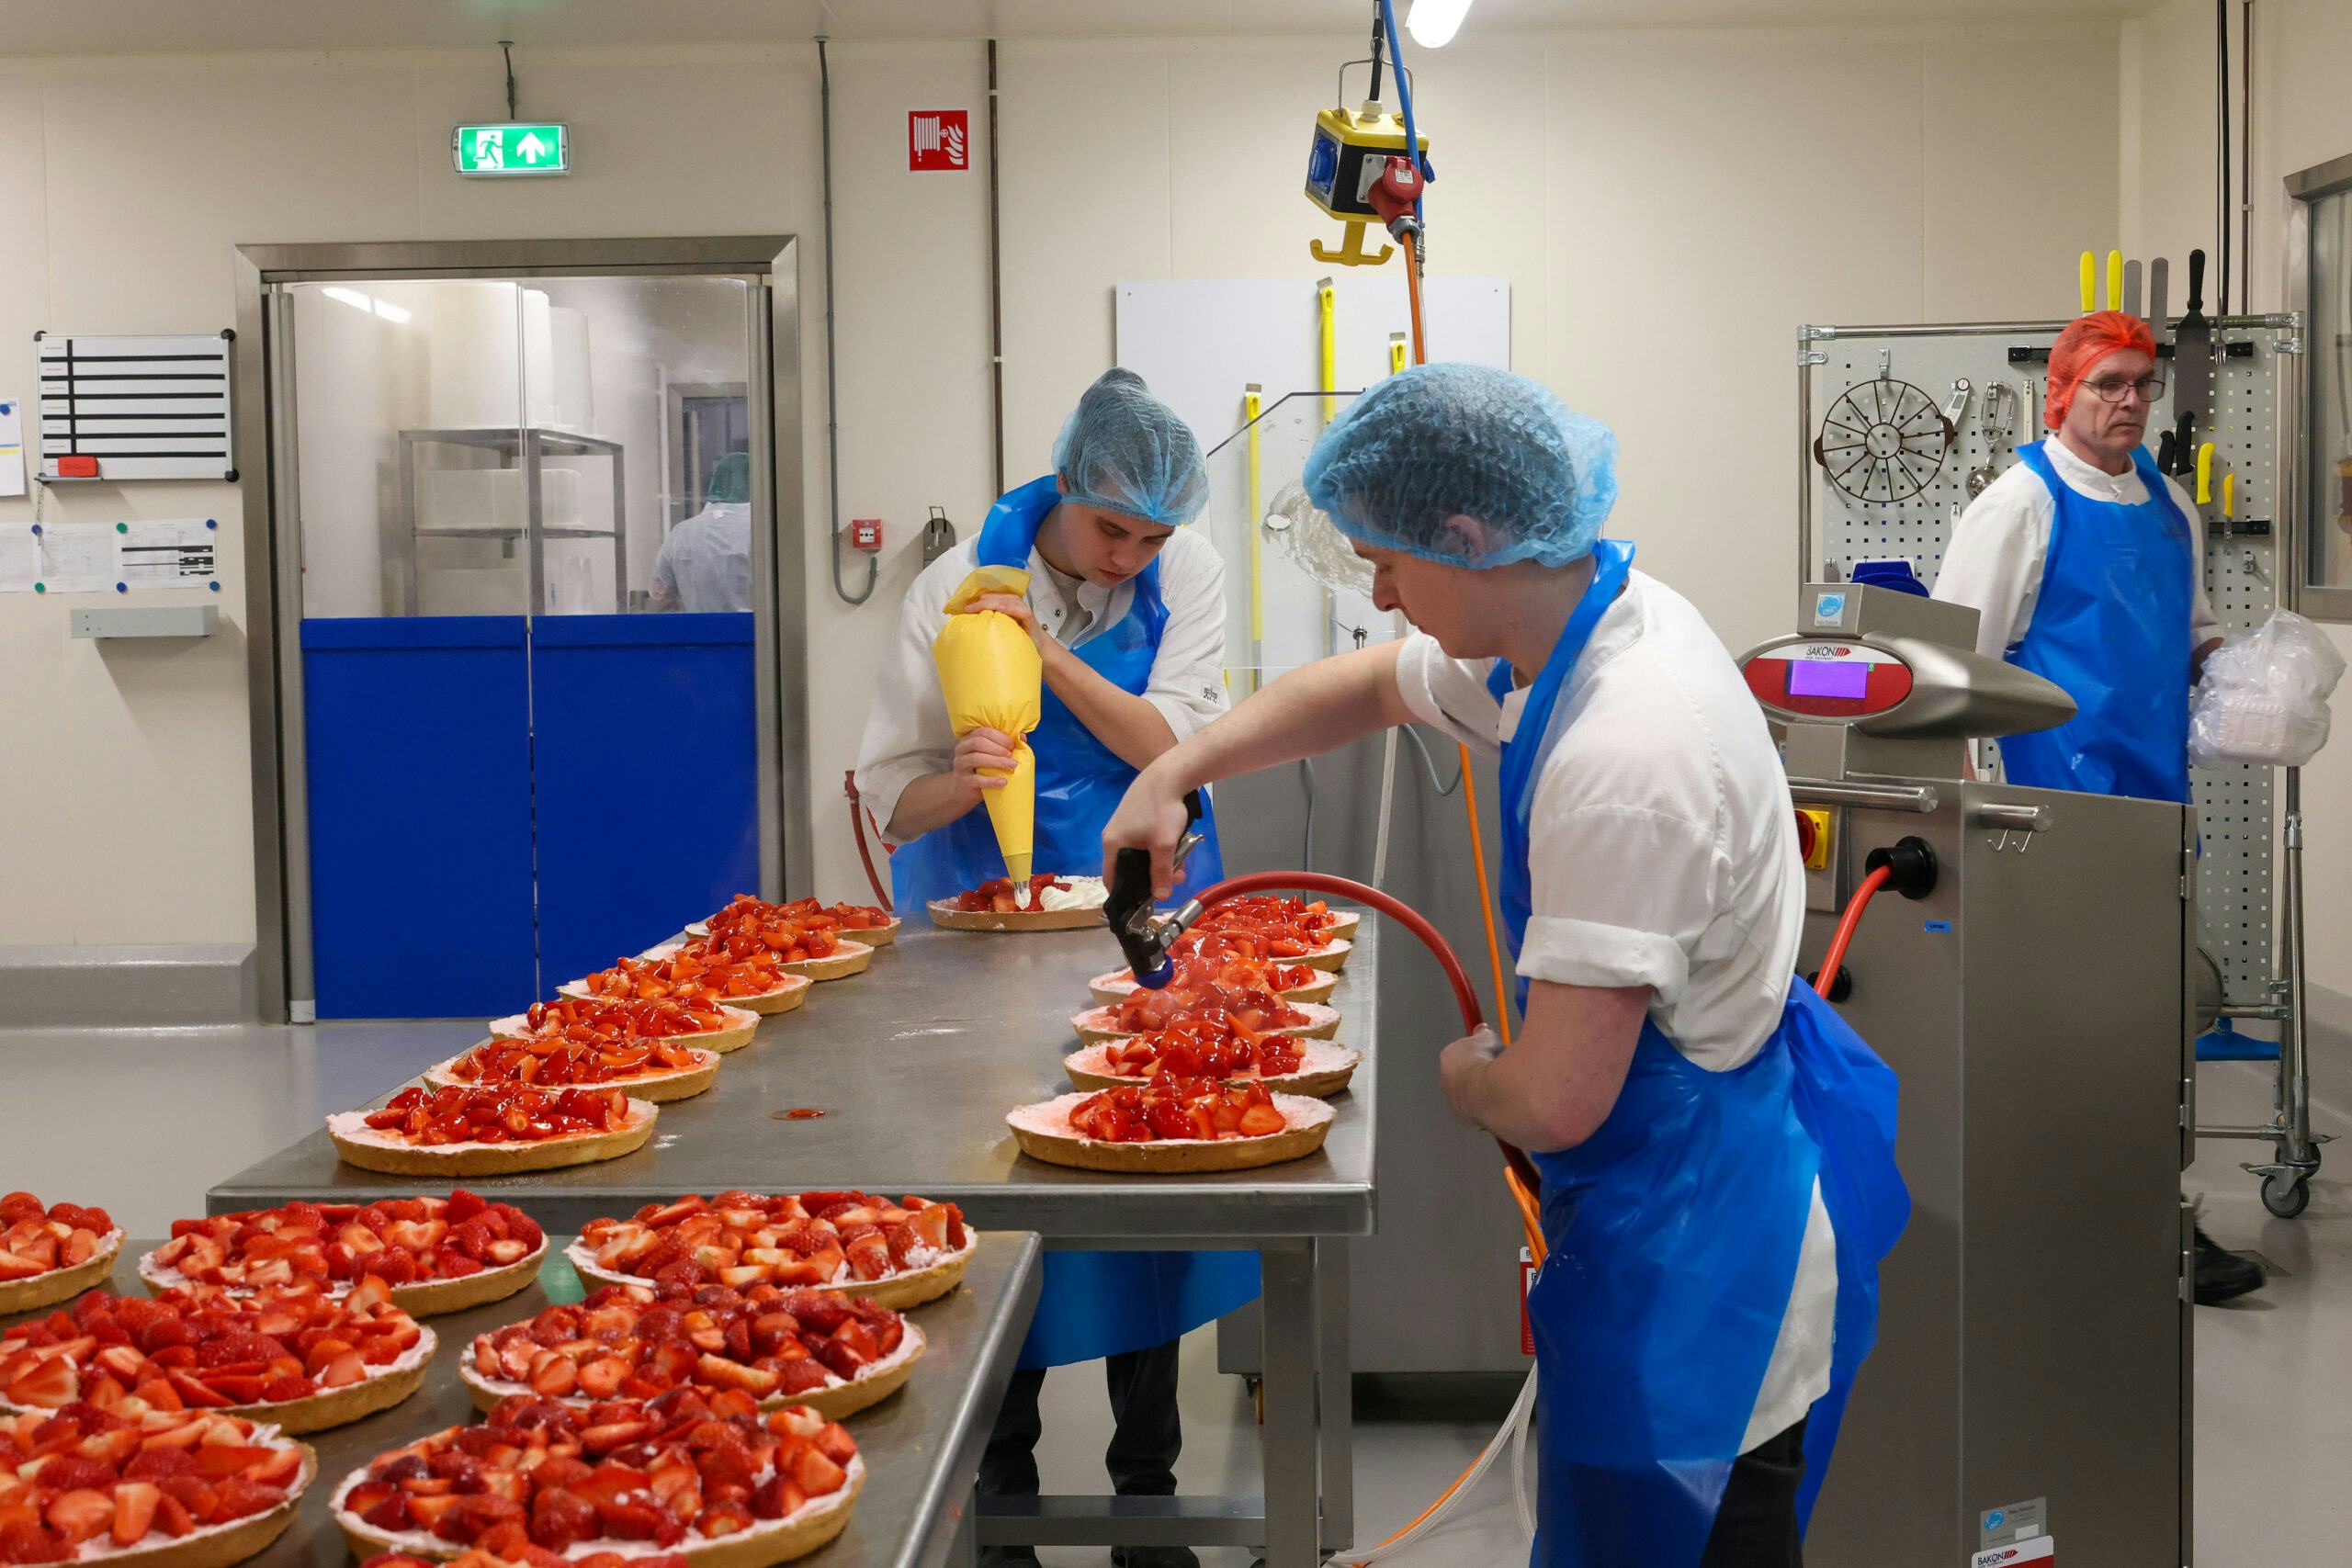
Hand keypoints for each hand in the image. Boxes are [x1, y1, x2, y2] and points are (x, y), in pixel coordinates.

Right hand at [951, 726, 1018, 808]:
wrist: (963, 790)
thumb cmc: (980, 769)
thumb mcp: (990, 755)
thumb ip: (1004, 745)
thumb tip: (1022, 737)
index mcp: (969, 739)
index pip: (983, 732)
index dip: (1000, 737)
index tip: (1013, 745)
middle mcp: (962, 749)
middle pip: (979, 743)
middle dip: (998, 748)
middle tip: (1012, 756)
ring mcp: (960, 765)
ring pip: (976, 758)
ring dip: (997, 761)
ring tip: (1012, 766)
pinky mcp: (963, 781)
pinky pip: (976, 779)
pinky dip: (991, 781)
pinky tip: (1003, 782)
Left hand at [962, 592, 1053, 660]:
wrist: (1038, 647)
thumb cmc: (1017, 636)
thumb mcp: (1000, 627)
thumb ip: (989, 621)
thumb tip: (967, 622)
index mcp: (1005, 604)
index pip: (990, 596)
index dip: (977, 598)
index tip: (963, 604)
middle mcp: (1013, 604)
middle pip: (996, 597)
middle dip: (981, 600)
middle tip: (967, 608)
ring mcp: (1022, 610)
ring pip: (1007, 599)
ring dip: (992, 601)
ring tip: (979, 606)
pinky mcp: (1030, 619)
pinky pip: (1021, 611)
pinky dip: (1011, 609)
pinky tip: (1001, 609)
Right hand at [1101, 765, 1194, 900]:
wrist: (1167, 775)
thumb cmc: (1161, 810)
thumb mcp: (1164, 845)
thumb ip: (1161, 873)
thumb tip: (1160, 897)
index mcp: (1112, 845)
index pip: (1111, 879)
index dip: (1125, 894)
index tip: (1143, 903)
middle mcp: (1112, 837)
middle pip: (1128, 868)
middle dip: (1151, 877)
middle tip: (1173, 880)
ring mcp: (1122, 826)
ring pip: (1139, 855)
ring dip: (1159, 863)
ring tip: (1179, 865)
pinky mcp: (1133, 817)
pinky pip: (1142, 842)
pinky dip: (1157, 848)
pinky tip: (1174, 847)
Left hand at [1438, 1026, 1504, 1129]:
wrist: (1487, 1092)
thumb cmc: (1485, 1062)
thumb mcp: (1488, 1039)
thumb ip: (1484, 1034)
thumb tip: (1483, 1029)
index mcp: (1448, 1058)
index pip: (1460, 1054)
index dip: (1476, 1053)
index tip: (1489, 1054)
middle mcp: (1445, 1080)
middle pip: (1463, 1075)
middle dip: (1478, 1073)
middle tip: (1496, 1071)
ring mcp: (1452, 1100)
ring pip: (1468, 1094)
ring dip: (1481, 1091)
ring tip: (1500, 1088)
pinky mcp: (1462, 1117)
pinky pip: (1475, 1109)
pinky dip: (1485, 1106)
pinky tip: (1498, 1102)